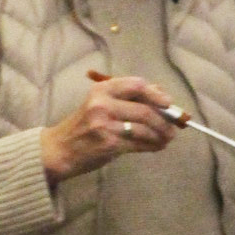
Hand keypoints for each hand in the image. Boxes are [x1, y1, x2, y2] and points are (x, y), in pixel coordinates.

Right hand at [42, 74, 181, 183]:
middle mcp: (102, 104)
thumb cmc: (84, 125)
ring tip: (168, 138)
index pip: (137, 85)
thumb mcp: (100, 104)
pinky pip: (139, 144)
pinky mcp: (109, 144)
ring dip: (161, 135)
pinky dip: (152, 146)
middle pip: (145, 109)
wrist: (59, 149)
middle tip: (174, 127)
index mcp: (102, 90)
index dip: (157, 94)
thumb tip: (163, 97)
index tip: (169, 103)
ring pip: (145, 128)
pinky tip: (157, 146)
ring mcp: (105, 125)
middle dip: (165, 120)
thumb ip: (127, 98)